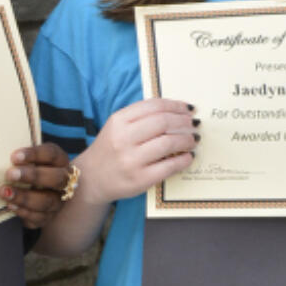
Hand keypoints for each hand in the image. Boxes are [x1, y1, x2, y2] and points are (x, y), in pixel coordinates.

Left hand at [0, 142, 71, 229]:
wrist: (33, 192)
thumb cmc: (27, 169)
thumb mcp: (27, 160)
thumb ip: (19, 158)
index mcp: (59, 161)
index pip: (51, 154)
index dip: (35, 154)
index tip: (14, 157)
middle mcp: (64, 181)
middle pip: (56, 178)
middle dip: (33, 176)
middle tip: (10, 174)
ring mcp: (58, 201)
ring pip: (47, 201)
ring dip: (24, 197)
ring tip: (5, 192)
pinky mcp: (49, 217)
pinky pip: (39, 217)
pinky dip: (23, 212)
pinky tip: (10, 206)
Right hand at [79, 98, 197, 205]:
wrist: (91, 179)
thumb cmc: (110, 149)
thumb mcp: (117, 127)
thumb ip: (140, 117)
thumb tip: (176, 111)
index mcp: (119, 121)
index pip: (154, 106)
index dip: (175, 105)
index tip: (187, 108)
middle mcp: (123, 139)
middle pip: (163, 122)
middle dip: (184, 122)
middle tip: (193, 124)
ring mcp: (131, 160)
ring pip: (168, 143)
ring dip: (187, 140)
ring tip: (193, 140)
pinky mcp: (140, 179)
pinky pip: (169, 166)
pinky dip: (183, 160)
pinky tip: (188, 157)